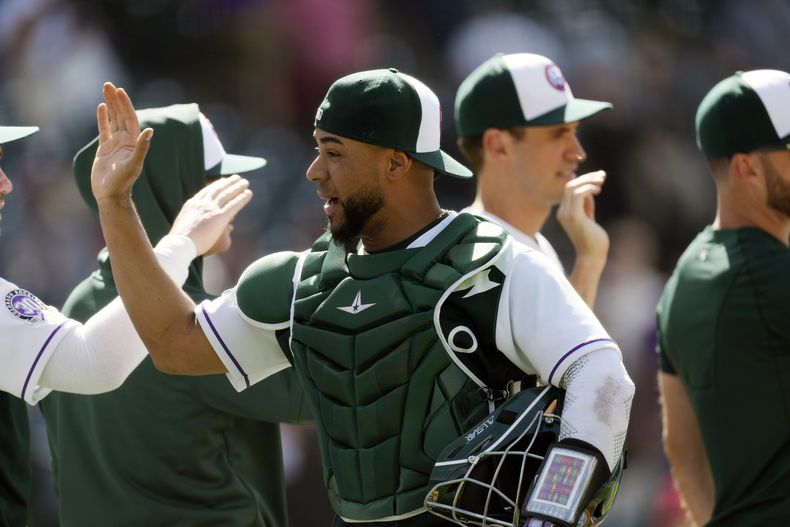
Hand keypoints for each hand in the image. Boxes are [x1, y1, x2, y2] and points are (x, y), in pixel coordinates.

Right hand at [91, 82, 152, 202]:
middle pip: (121, 115)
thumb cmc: (123, 182)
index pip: (130, 118)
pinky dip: (103, 118)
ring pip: (113, 119)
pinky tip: (101, 107)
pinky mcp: (105, 148)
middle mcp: (125, 140)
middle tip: (108, 84)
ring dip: (110, 105)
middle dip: (115, 100)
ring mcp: (115, 143)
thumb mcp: (133, 164)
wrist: (111, 194)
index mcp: (133, 142)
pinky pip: (104, 129)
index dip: (125, 104)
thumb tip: (150, 131)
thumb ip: (142, 148)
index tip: (120, 91)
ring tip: (105, 89)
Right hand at [170, 175, 252, 255]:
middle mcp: (202, 204)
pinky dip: (242, 198)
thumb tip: (217, 228)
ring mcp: (211, 209)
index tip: (222, 181)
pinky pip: (233, 205)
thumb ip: (202, 225)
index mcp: (192, 205)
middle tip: (236, 177)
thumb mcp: (188, 229)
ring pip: (227, 194)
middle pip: (217, 190)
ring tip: (245, 182)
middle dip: (227, 183)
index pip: (205, 192)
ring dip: (237, 187)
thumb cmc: (183, 243)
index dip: (215, 185)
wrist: (180, 244)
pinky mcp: (219, 217)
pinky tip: (248, 193)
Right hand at [556, 170, 608, 261]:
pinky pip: (579, 194)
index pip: (570, 190)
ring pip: (573, 187)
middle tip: (602, 176)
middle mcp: (562, 212)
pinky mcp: (574, 216)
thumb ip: (587, 206)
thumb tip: (590, 191)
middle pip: (570, 185)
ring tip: (602, 181)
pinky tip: (598, 191)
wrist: (592, 256)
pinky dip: (589, 188)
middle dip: (587, 178)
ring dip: (589, 181)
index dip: (584, 181)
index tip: (599, 179)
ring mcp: (566, 214)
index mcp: (564, 213)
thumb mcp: (589, 218)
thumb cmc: (593, 240)